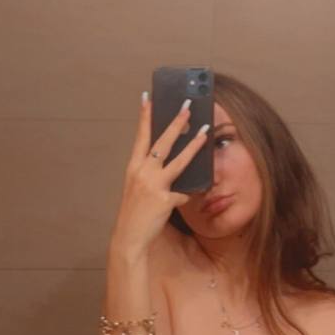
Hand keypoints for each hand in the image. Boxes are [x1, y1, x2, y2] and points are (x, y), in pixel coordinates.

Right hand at [111, 94, 208, 258]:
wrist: (129, 237)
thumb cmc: (134, 211)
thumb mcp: (137, 186)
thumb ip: (151, 172)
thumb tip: (170, 160)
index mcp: (133, 167)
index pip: (141, 137)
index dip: (145, 117)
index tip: (148, 97)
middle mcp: (142, 173)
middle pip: (163, 142)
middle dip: (176, 123)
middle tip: (187, 107)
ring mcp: (154, 185)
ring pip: (179, 161)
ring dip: (194, 146)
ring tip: (205, 133)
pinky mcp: (165, 200)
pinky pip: (183, 194)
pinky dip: (187, 196)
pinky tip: (189, 198)